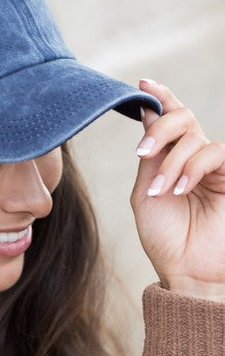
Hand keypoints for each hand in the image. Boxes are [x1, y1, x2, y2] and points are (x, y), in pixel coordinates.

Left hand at [130, 79, 224, 301]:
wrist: (185, 271)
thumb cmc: (164, 237)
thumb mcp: (145, 193)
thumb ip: (150, 156)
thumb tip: (147, 113)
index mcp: (170, 159)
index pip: (170, 119)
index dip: (161, 98)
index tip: (144, 84)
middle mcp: (193, 157)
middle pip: (182, 118)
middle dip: (159, 129)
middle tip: (142, 153)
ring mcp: (213, 167)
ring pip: (194, 138)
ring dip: (172, 162)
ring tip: (162, 191)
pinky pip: (213, 153)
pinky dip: (192, 167)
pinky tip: (180, 189)